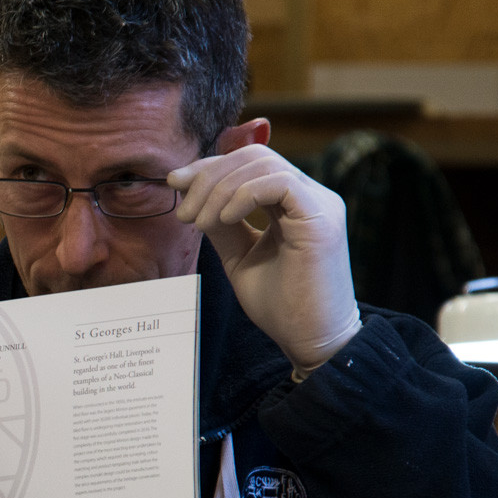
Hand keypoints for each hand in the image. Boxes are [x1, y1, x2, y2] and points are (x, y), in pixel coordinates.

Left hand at [168, 146, 359, 372]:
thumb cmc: (281, 306)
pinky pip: (279, 183)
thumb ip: (222, 225)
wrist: (310, 341)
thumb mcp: (239, 257)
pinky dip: (244, 195)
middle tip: (183, 212)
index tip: (175, 184)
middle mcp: (310, 196)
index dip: (210, 167)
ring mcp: (320, 203)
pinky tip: (223, 219)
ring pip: (263, 164)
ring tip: (198, 223)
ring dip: (219, 189)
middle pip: (254, 156)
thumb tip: (193, 197)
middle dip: (209, 176)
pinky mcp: (322, 218)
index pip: (250, 162)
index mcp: (294, 202)